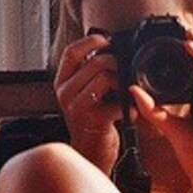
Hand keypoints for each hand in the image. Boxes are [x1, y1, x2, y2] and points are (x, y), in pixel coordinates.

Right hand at [53, 34, 121, 173]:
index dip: (91, 41)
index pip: (71, 52)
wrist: (90, 153)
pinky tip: (129, 113)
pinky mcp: (93, 120)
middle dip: (116, 63)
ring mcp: (77, 106)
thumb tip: (111, 46)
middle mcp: (65, 92)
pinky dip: (130, 107)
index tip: (108, 39)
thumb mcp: (84, 91)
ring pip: (106, 77)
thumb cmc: (93, 119)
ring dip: (123, 83)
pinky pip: (118, 103)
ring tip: (126, 94)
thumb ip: (90, 71)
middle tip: (125, 73)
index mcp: (62, 81)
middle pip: (95, 62)